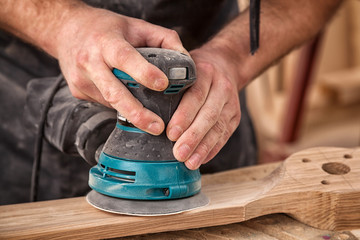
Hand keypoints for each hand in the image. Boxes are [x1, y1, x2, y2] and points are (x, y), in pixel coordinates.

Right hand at [54, 5, 187, 134]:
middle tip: (158, 127)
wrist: (67, 30)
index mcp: (106, 42)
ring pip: (111, 103)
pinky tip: (127, 101)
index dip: (144, 72)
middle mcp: (90, 62)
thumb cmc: (106, 28)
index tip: (163, 85)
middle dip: (137, 113)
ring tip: (150, 120)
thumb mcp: (136, 25)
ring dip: (131, 112)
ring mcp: (81, 80)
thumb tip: (185, 62)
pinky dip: (119, 105)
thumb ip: (164, 39)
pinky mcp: (77, 91)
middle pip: (114, 93)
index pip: (125, 58)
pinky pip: (104, 103)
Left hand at [167, 42, 241, 169]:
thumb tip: (149, 111)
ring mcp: (231, 103)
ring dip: (203, 148)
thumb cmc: (197, 71)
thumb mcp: (184, 68)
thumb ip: (173, 84)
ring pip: (218, 128)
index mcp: (206, 73)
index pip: (196, 96)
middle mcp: (222, 87)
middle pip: (209, 115)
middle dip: (193, 137)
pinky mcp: (235, 116)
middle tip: (178, 153)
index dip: (184, 116)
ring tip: (190, 163)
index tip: (170, 134)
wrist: (226, 65)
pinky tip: (201, 159)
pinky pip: (224, 135)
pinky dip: (212, 149)